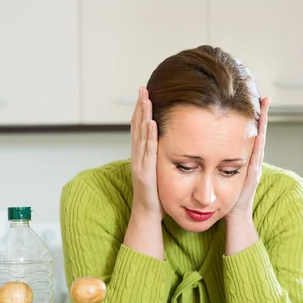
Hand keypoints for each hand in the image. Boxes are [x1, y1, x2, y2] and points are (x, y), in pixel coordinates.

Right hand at [130, 87, 162, 221]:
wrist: (148, 214)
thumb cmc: (156, 194)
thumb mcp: (158, 170)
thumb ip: (159, 156)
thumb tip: (165, 143)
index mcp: (141, 155)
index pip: (140, 128)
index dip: (141, 111)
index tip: (145, 94)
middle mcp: (137, 157)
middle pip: (137, 127)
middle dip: (140, 107)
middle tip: (143, 88)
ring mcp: (139, 164)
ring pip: (140, 136)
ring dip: (143, 116)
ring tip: (146, 100)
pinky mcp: (144, 173)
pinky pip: (147, 152)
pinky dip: (148, 137)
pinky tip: (151, 123)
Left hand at [226, 97, 269, 222]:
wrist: (235, 216)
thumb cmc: (225, 197)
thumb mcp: (221, 172)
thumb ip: (219, 160)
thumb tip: (208, 146)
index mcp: (244, 159)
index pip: (249, 135)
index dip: (252, 119)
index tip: (253, 101)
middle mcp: (252, 161)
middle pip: (258, 134)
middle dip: (262, 116)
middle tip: (264, 98)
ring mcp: (254, 168)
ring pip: (259, 142)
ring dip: (263, 126)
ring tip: (265, 108)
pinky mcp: (252, 176)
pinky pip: (256, 157)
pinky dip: (258, 145)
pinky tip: (259, 133)